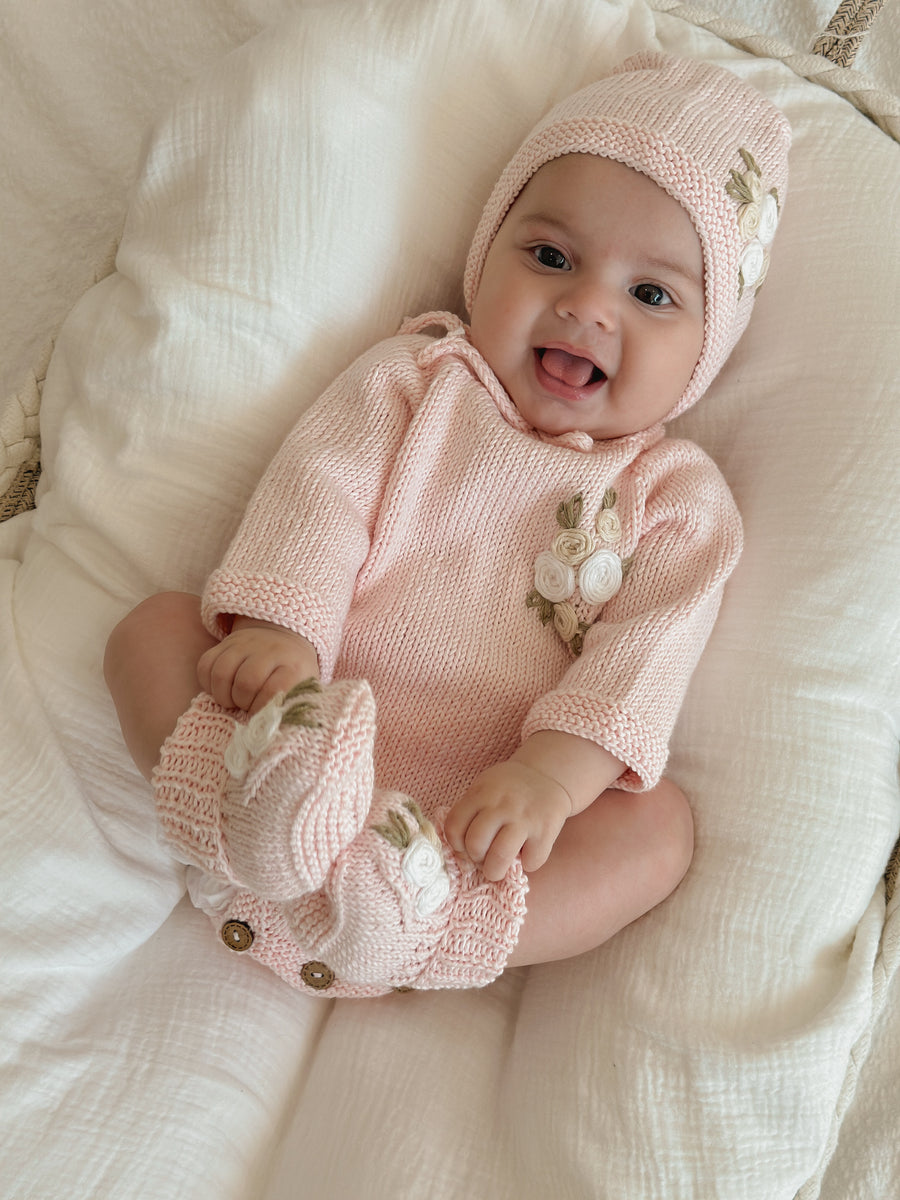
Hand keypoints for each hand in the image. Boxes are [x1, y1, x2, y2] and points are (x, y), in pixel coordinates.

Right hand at [197, 619, 318, 713]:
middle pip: (245, 683)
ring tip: (233, 701)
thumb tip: (273, 732)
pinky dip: (208, 684)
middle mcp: (269, 651)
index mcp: (293, 666)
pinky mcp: (225, 643)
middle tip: (247, 707)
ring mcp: (245, 644)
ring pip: (222, 673)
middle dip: (242, 703)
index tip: (262, 717)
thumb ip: (291, 709)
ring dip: (224, 696)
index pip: (274, 691)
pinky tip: (222, 689)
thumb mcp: (302, 689)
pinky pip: (206, 665)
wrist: (284, 638)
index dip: (262, 709)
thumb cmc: (292, 674)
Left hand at [444, 761, 571, 881]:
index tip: (465, 846)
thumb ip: (471, 813)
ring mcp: (524, 818)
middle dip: (475, 859)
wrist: (547, 774)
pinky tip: (527, 853)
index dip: (456, 844)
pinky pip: (530, 862)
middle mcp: (501, 805)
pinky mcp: (546, 831)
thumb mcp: (484, 788)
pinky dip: (527, 864)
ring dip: (495, 870)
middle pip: (475, 844)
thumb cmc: (508, 789)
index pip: (454, 827)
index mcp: (481, 794)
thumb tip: (461, 853)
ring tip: (498, 867)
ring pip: (499, 857)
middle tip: (483, 857)